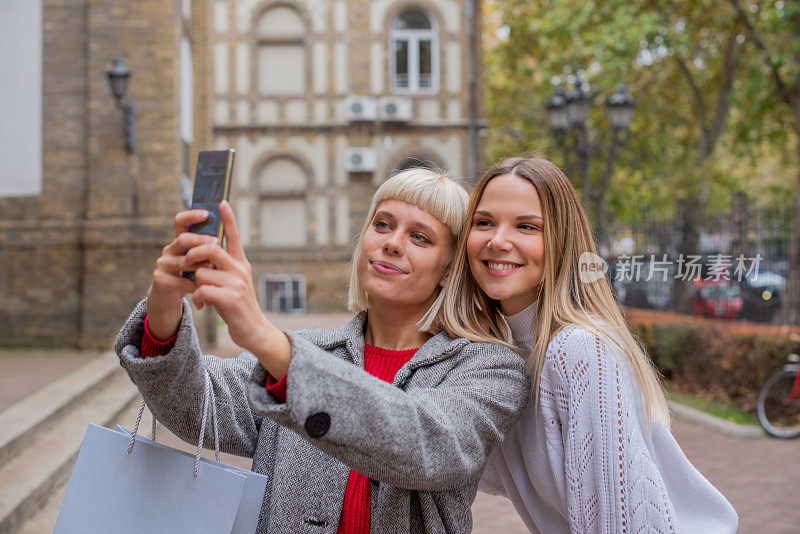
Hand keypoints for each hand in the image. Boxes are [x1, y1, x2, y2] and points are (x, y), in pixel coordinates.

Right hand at [146, 210, 217, 339]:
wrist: (169, 300)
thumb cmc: (189, 278)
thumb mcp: (199, 262)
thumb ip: (208, 250)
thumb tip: (227, 234)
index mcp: (180, 242)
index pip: (181, 222)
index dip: (192, 215)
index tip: (207, 212)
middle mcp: (170, 249)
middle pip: (183, 239)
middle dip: (200, 240)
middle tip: (216, 241)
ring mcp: (163, 264)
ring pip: (183, 261)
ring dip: (200, 264)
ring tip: (214, 267)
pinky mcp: (160, 279)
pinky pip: (180, 280)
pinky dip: (194, 285)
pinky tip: (204, 287)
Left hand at [187, 201, 291, 376]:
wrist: (254, 331)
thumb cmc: (238, 307)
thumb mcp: (233, 284)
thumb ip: (222, 269)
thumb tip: (203, 256)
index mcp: (241, 264)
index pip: (235, 236)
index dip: (228, 219)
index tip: (221, 202)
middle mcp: (240, 270)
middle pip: (211, 248)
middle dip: (193, 253)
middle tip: (186, 263)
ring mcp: (237, 284)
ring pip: (201, 271)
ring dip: (195, 283)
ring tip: (202, 295)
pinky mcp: (230, 298)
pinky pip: (201, 290)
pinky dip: (198, 298)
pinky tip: (204, 305)